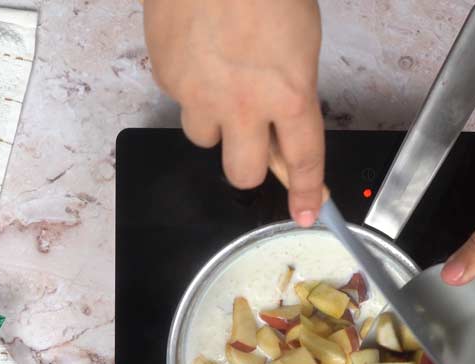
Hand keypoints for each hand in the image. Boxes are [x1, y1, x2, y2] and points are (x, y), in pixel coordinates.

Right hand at [144, 0, 324, 225]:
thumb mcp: (301, 40)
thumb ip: (293, 89)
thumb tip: (285, 121)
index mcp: (290, 93)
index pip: (303, 160)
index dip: (307, 191)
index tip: (307, 210)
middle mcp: (244, 105)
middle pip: (244, 173)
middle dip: (250, 163)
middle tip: (252, 139)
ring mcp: (200, 95)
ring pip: (204, 137)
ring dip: (215, 121)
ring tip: (219, 78)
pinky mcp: (167, 78)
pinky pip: (180, 99)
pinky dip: (190, 85)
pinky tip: (199, 51)